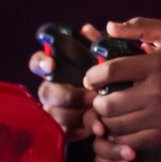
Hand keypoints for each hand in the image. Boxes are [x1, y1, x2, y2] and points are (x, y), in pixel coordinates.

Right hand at [30, 23, 103, 141]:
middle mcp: (51, 89)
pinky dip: (79, 132)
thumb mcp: (107, 61)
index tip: (52, 65)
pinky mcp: (63, 129)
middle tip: (91, 97)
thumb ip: (97, 45)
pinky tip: (95, 131)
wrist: (123, 109)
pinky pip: (64, 132)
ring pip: (55, 114)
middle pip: (46, 92)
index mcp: (57, 70)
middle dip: (68, 95)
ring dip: (77, 115)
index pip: (37, 62)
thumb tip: (88, 29)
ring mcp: (54, 110)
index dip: (40, 63)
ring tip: (99, 118)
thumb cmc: (109, 79)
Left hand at [83, 18, 160, 146]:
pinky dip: (120, 136)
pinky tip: (120, 127)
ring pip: (117, 124)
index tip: (90, 79)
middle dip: (97, 102)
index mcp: (156, 63)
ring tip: (107, 113)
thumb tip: (109, 27)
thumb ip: (140, 27)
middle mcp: (158, 91)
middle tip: (98, 99)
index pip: (111, 71)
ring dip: (106, 120)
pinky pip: (131, 141)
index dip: (93, 75)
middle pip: (109, 102)